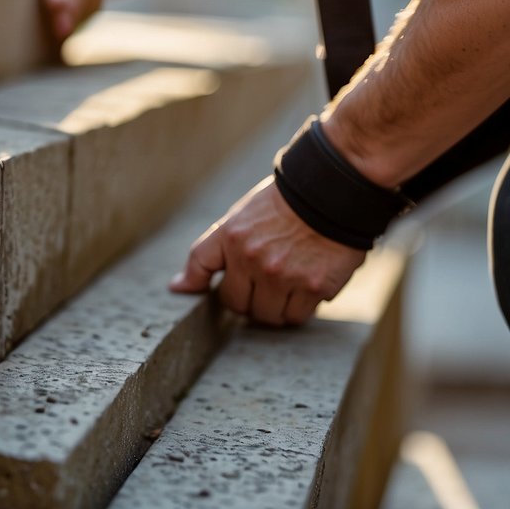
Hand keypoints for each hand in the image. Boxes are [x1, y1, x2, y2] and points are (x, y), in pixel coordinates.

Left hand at [169, 176, 365, 324]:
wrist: (333, 192)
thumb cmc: (286, 205)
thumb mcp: (242, 217)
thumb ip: (212, 252)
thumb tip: (175, 288)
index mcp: (231, 236)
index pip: (200, 265)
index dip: (197, 282)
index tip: (203, 291)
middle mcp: (252, 259)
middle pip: (237, 304)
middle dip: (248, 299)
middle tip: (263, 284)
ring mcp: (283, 276)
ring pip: (269, 316)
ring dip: (276, 308)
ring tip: (288, 284)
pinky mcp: (313, 287)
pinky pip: (298, 316)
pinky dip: (301, 307)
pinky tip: (307, 284)